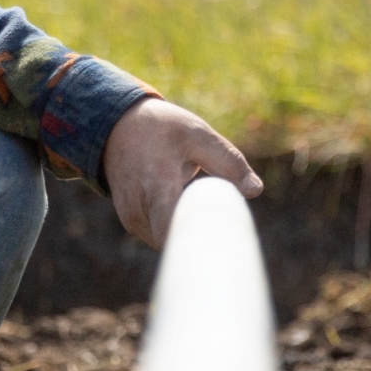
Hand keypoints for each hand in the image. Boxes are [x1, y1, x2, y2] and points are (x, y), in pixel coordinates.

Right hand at [103, 98, 262, 249]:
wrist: (115, 127)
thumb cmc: (161, 129)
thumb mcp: (197, 134)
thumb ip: (228, 162)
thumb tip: (255, 190)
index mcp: (156, 184)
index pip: (175, 230)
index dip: (203, 240)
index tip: (228, 241)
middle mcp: (138, 209)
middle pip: (177, 243)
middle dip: (203, 239)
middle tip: (228, 230)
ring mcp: (132, 219)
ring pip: (170, 242)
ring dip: (190, 232)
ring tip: (208, 213)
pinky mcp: (132, 223)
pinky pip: (161, 236)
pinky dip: (178, 228)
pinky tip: (190, 211)